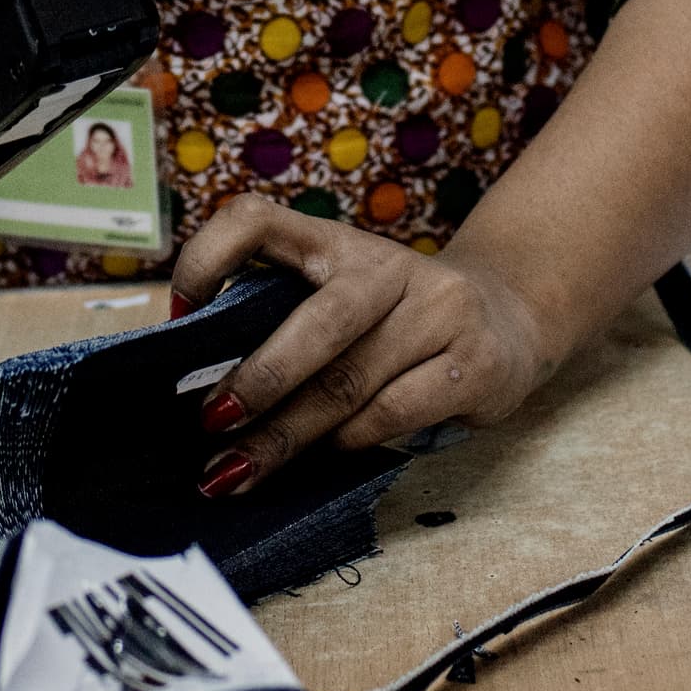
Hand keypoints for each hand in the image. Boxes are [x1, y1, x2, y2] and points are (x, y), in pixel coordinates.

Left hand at [166, 199, 555, 499]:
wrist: (511, 317)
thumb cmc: (398, 319)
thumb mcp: (346, 297)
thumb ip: (289, 322)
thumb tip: (207, 400)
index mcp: (337, 242)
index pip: (258, 219)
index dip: (208, 258)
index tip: (179, 313)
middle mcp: (388, 267)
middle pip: (317, 323)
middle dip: (258, 380)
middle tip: (210, 424)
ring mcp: (438, 312)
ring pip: (350, 382)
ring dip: (288, 435)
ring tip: (238, 471)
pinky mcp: (475, 362)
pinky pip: (394, 412)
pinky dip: (350, 441)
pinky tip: (324, 457)